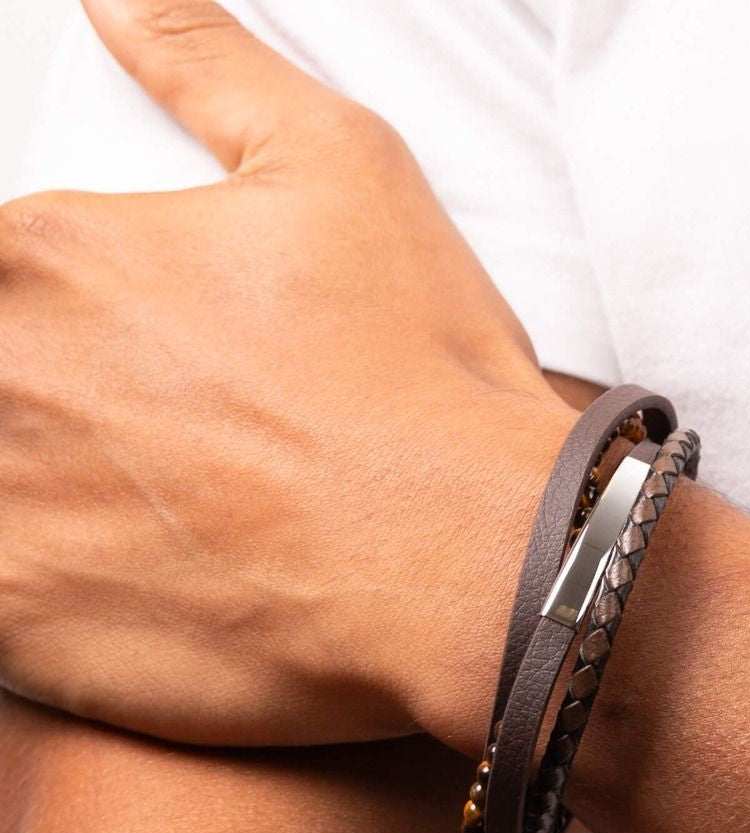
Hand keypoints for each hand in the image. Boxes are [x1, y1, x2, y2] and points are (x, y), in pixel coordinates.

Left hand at [0, 0, 573, 747]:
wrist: (478, 561)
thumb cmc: (424, 380)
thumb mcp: (344, 171)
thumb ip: (209, 66)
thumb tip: (122, 3)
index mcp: (47, 256)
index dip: (61, 329)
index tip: (139, 376)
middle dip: (62, 414)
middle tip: (171, 457)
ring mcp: (1, 511)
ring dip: (46, 499)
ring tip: (160, 523)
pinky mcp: (24, 630)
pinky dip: (44, 595)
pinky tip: (140, 592)